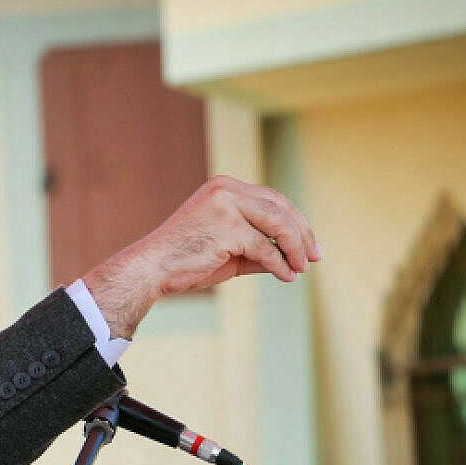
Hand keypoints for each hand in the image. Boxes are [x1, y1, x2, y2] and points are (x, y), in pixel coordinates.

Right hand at [81, 175, 320, 337]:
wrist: (152, 269)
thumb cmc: (186, 261)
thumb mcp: (228, 250)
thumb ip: (258, 247)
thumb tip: (293, 258)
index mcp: (225, 188)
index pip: (272, 200)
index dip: (295, 221)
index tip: (309, 244)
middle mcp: (227, 190)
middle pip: (279, 208)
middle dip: (301, 234)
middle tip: (314, 257)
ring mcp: (226, 206)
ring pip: (276, 225)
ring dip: (294, 249)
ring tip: (301, 269)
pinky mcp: (226, 228)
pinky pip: (263, 248)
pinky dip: (278, 264)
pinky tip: (286, 276)